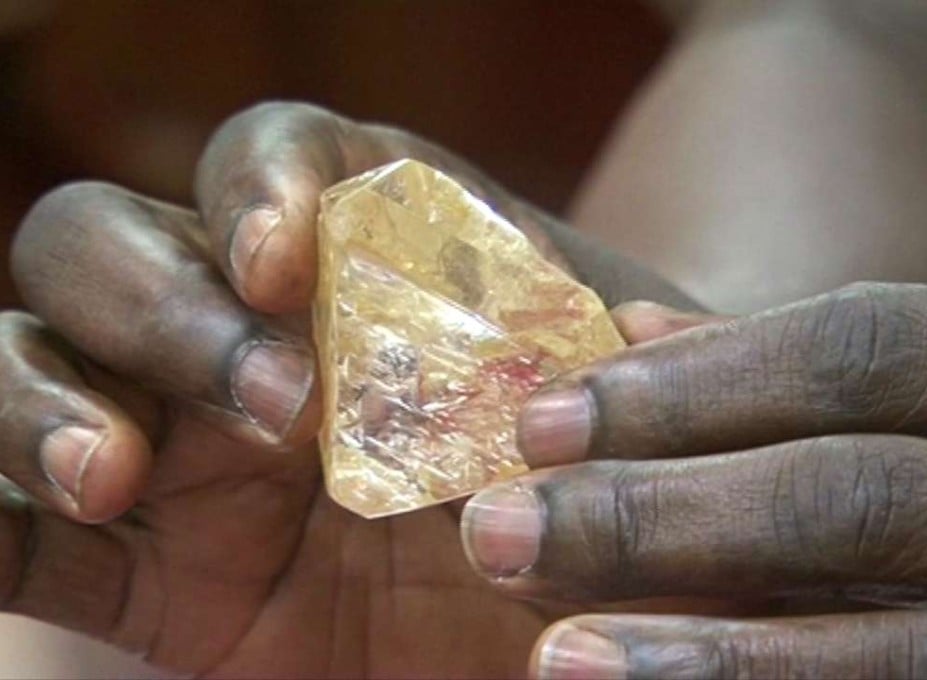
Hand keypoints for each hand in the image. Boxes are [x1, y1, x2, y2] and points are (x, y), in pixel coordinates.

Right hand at [3, 102, 685, 677]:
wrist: (550, 636)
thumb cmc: (593, 506)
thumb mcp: (626, 431)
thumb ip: (633, 376)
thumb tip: (636, 332)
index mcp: (363, 267)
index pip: (274, 157)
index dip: (259, 182)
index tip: (283, 258)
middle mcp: (248, 335)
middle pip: (111, 240)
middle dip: (164, 306)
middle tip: (275, 409)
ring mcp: (176, 451)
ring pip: (25, 357)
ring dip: (37, 395)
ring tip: (110, 472)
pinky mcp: (140, 574)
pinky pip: (14, 535)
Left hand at [462, 284, 926, 677]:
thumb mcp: (909, 403)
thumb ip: (779, 376)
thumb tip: (630, 327)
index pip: (865, 350)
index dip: (694, 382)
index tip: (543, 421)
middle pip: (858, 493)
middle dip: (663, 512)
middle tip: (501, 533)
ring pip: (902, 651)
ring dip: (712, 654)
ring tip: (558, 661)